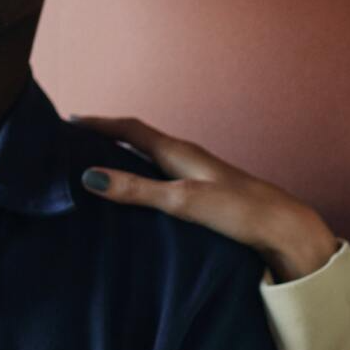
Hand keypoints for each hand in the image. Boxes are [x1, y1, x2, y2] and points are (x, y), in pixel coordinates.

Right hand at [72, 116, 339, 282]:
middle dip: (106, 135)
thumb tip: (90, 176)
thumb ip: (138, 190)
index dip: (98, 124)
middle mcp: (186, 156)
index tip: (67, 121)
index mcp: (179, 151)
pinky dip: (140, 174)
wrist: (283, 228)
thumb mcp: (182, 201)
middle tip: (72, 140)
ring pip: (150, 156)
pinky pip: (161, 174)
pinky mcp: (203, 191)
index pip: (130, 129)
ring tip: (94, 162)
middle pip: (138, 138)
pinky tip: (136, 192)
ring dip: (122, 154)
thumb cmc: (238, 211)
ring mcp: (196, 173)